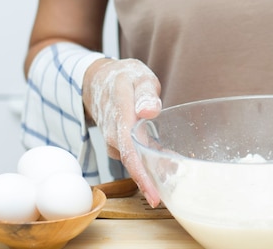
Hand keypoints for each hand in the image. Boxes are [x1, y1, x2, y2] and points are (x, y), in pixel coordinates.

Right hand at [83, 58, 162, 205]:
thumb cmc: (124, 77)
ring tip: (174, 178)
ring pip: (135, 162)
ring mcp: (114, 140)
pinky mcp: (119, 143)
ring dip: (153, 172)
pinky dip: (150, 161)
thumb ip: (146, 93)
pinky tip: (166, 163)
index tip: (154, 196)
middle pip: (133, 164)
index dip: (142, 176)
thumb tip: (149, 111)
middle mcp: (114, 134)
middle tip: (173, 193)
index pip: (130, 152)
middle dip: (152, 182)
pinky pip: (135, 156)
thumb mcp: (138, 77)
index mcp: (120, 117)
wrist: (98, 80)